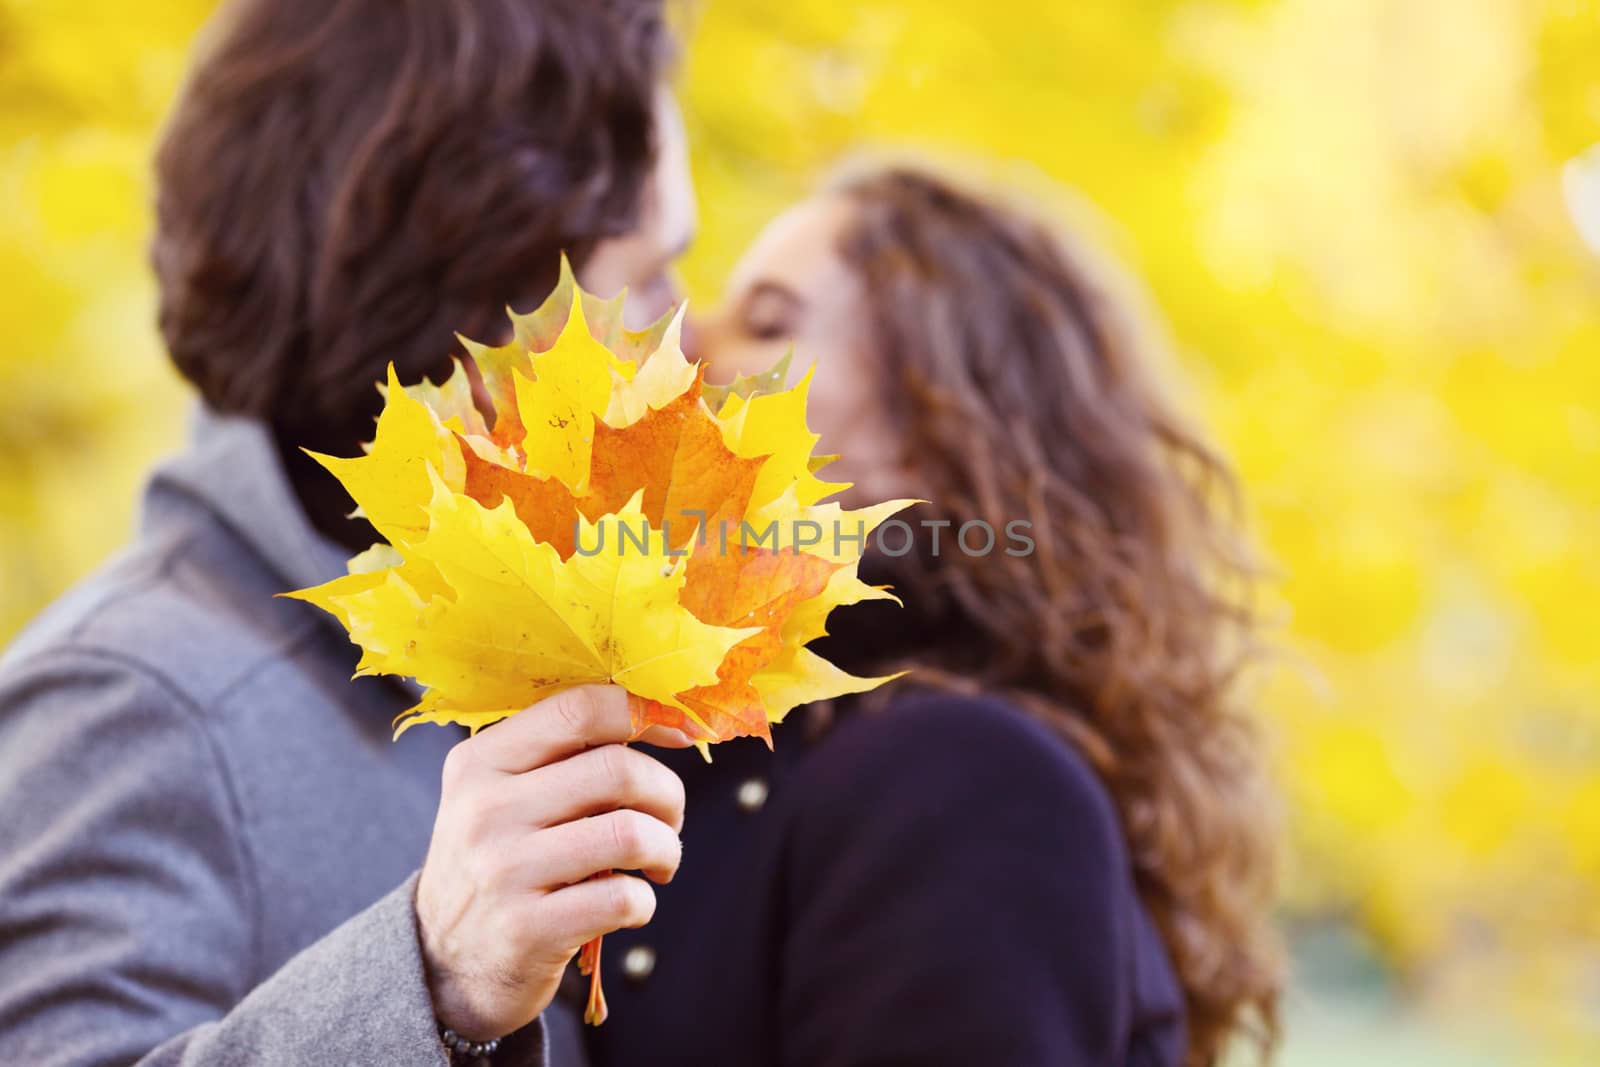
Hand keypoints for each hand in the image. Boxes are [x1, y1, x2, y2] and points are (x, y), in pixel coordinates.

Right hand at [415, 685, 689, 1038]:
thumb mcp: (500, 795)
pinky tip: (631, 904)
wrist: (446, 960)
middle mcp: (486, 810)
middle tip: (669, 817)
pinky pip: (623, 898)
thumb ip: (561, 753)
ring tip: (659, 861)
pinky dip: (645, 901)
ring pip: (630, 833)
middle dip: (667, 793)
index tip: (679, 734)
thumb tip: (661, 717)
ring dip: (667, 848)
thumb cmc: (499, 861)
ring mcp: (504, 871)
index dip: (645, 713)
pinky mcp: (528, 929)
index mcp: (481, 761)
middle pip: (618, 769)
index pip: (579, 708)